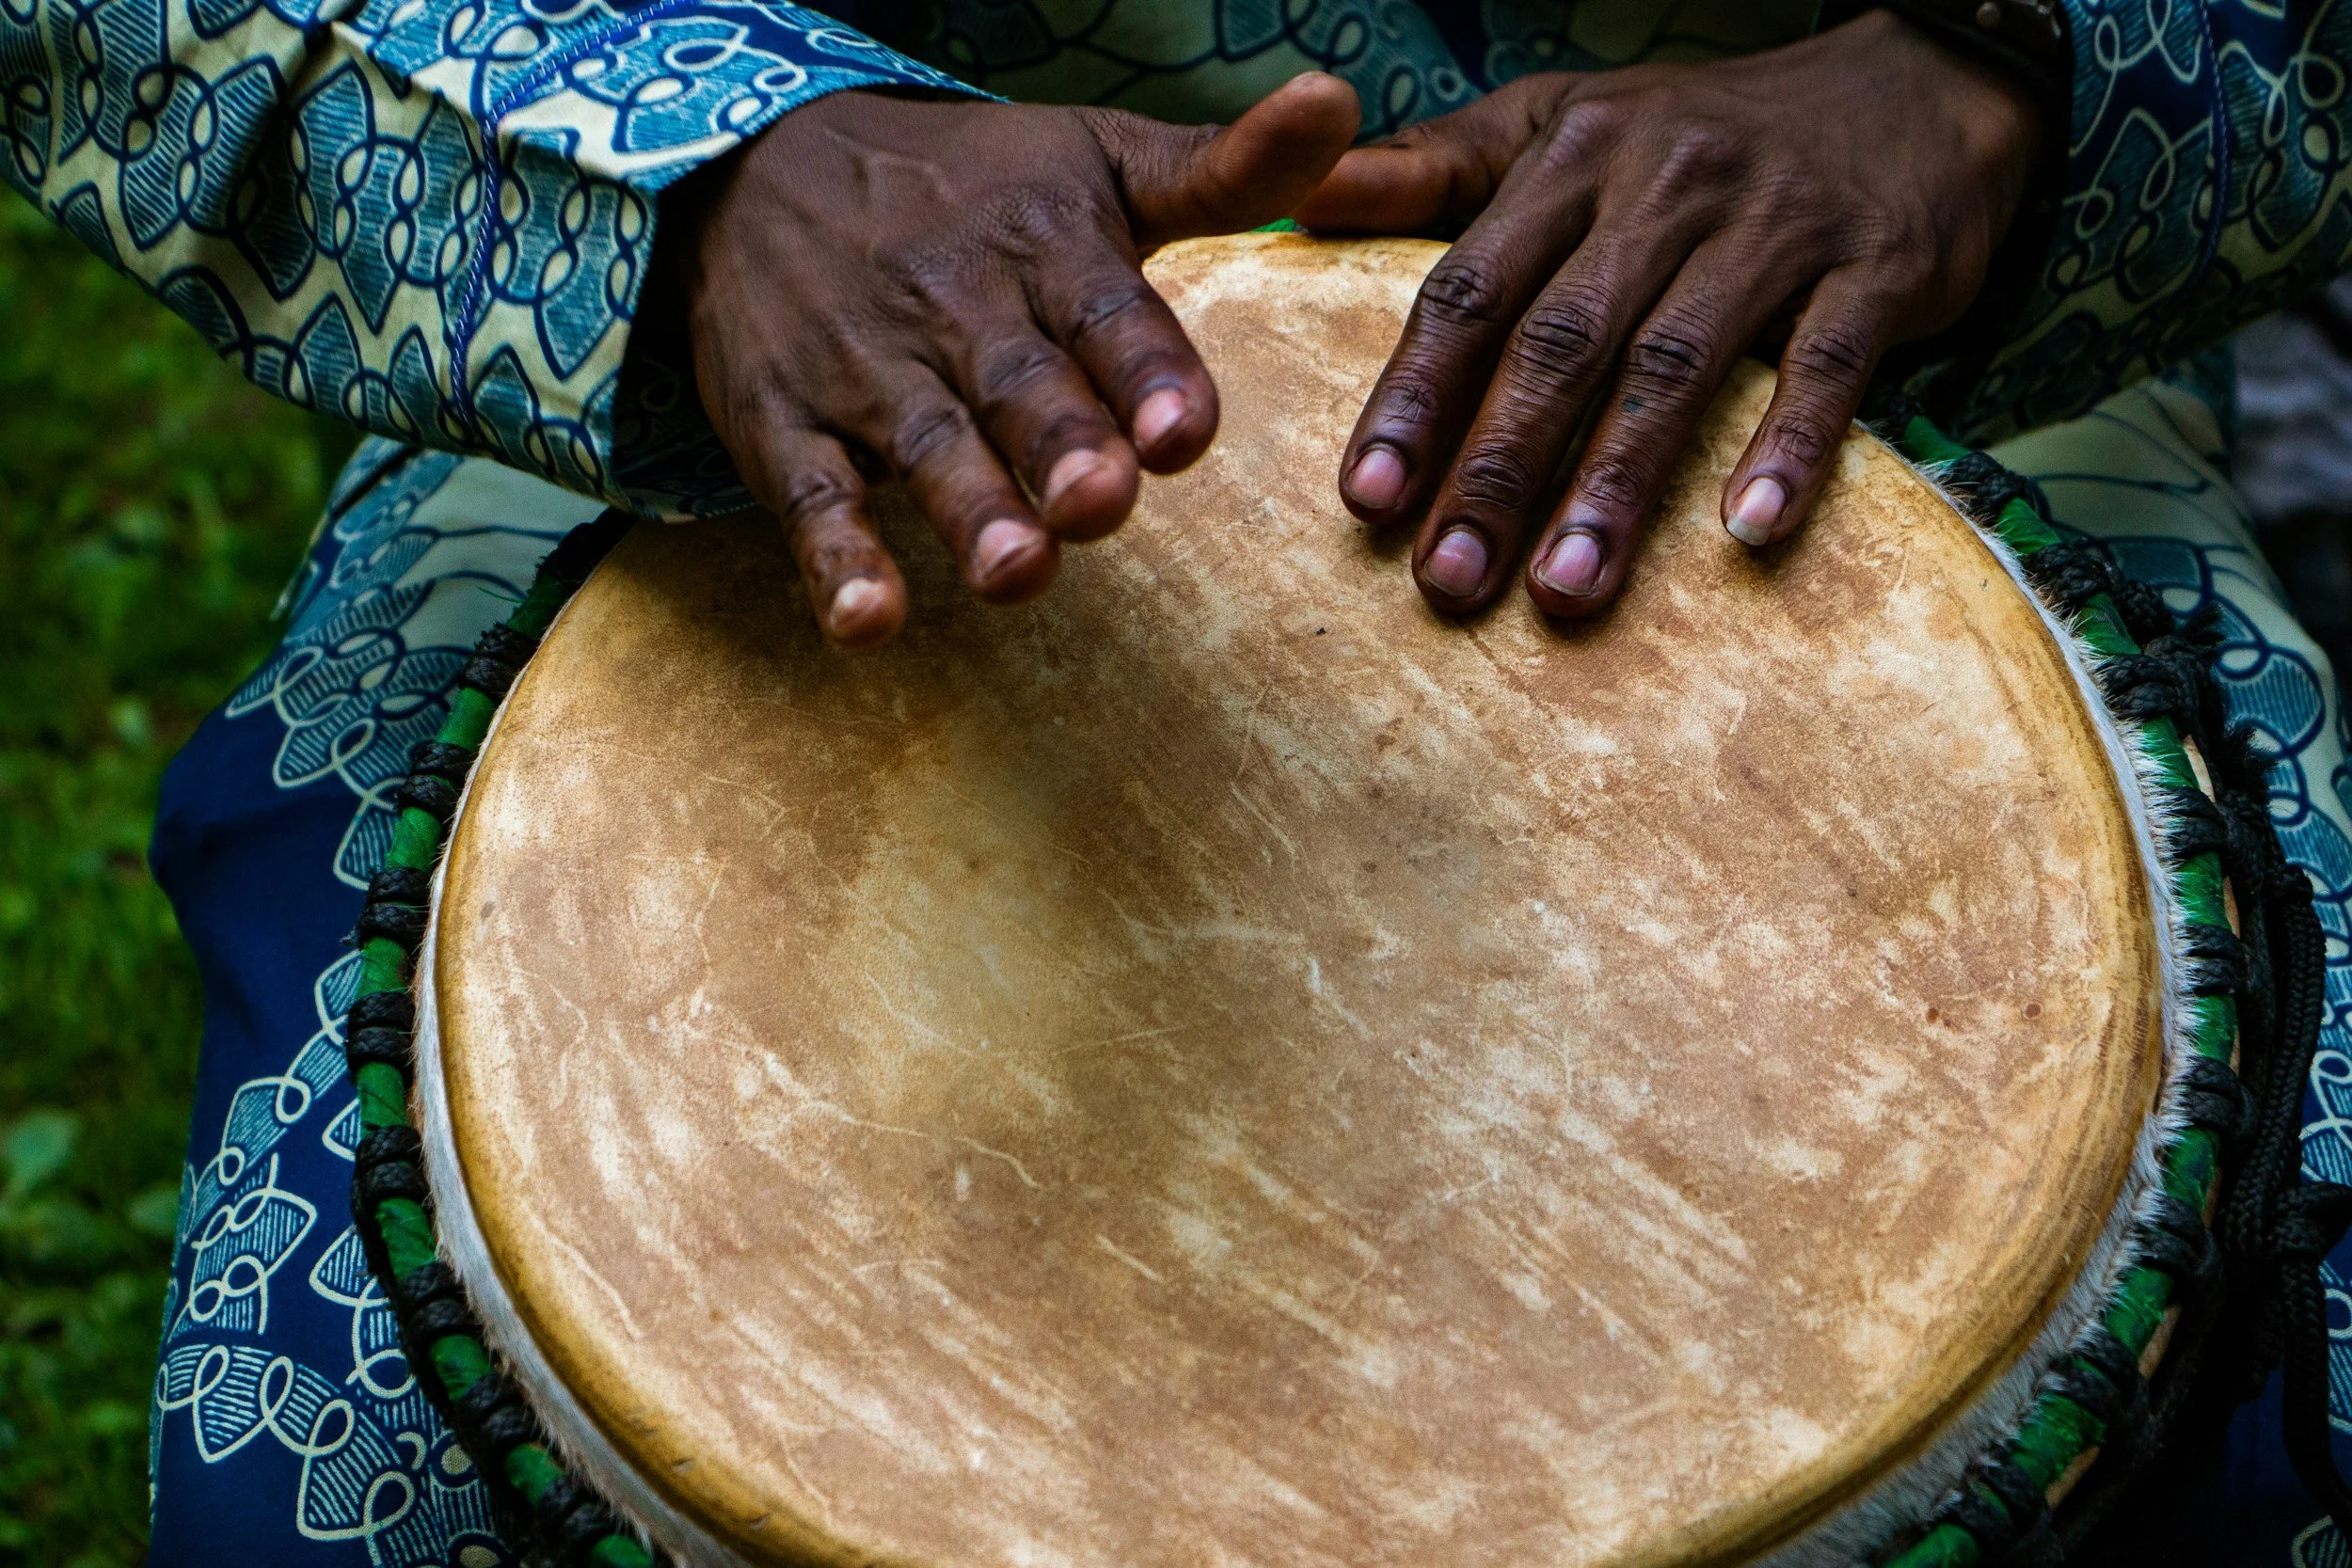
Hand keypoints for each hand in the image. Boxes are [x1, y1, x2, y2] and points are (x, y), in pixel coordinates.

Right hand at [666, 76, 1357, 645]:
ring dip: (970, 510)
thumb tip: (1340, 101)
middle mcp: (957, 308)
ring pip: (926, 447)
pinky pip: (810, 497)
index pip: (1106, 311)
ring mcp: (867, 373)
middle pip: (1019, 387)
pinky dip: (834, 560)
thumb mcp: (1097, 160)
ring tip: (1016, 571)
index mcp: (1046, 247)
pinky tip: (866, 621)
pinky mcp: (785, 426)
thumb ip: (1226, 170)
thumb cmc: (967, 187)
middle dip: (1063, 446)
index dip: (1148, 370)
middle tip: (1103, 503)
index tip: (1187, 431)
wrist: (754, 164)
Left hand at [1294, 11, 2041, 617]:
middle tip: (1448, 579)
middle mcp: (1665, 184)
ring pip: (1678, 364)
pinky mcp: (1875, 267)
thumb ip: (1434, 171)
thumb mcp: (1562, 122)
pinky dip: (1789, 446)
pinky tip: (1748, 532)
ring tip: (1564, 589)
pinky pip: (1827, 365)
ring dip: (1616, 485)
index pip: (1474, 287)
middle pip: (1563, 340)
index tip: (1368, 501)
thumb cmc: (1700, 132)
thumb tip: (1299, 200)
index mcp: (1573, 157)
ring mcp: (1774, 224)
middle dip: (1497, 468)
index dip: (1416, 398)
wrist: (1912, 82)